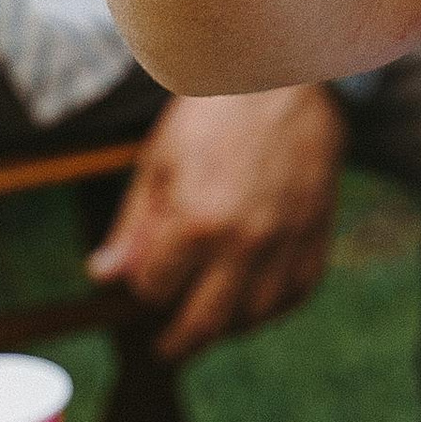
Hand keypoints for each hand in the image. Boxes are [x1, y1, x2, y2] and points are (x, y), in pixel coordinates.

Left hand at [88, 82, 345, 359]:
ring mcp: (284, 241)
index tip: (145, 277)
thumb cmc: (213, 110)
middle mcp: (242, 242)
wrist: (283, 73)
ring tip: (212, 317)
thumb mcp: (158, 159)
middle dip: (177, 342)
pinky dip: (274, 306)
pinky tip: (256, 298)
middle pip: (204, 324)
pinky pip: (297, 293)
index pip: (155, 289)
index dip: (144, 286)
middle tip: (167, 348)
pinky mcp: (316, 232)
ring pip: (254, 318)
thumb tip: (104, 275)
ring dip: (227, 327)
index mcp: (194, 222)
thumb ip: (133, 224)